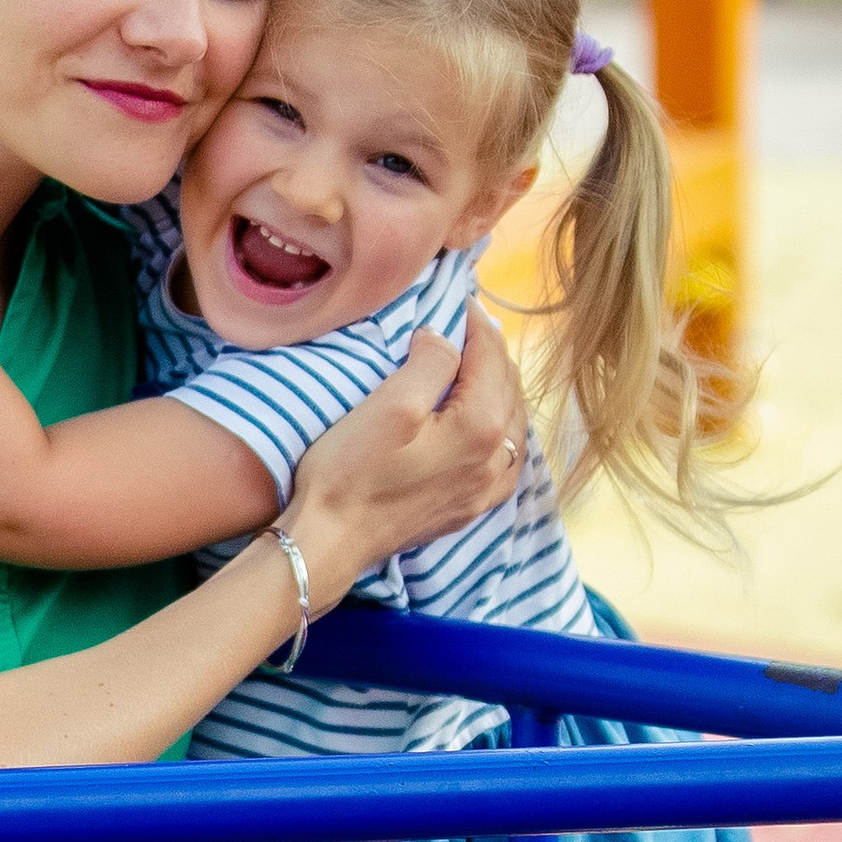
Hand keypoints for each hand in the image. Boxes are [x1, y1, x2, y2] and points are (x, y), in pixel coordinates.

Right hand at [283, 302, 531, 610]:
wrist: (331, 543)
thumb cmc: (350, 473)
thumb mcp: (390, 404)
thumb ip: (432, 361)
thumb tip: (446, 340)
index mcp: (482, 427)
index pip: (491, 356)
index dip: (476, 322)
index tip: (462, 299)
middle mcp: (497, 460)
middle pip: (507, 387)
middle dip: (491, 352)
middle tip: (470, 324)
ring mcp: (486, 490)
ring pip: (511, 423)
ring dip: (498, 388)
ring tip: (476, 363)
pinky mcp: (469, 508)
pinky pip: (503, 457)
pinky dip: (498, 427)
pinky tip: (484, 420)